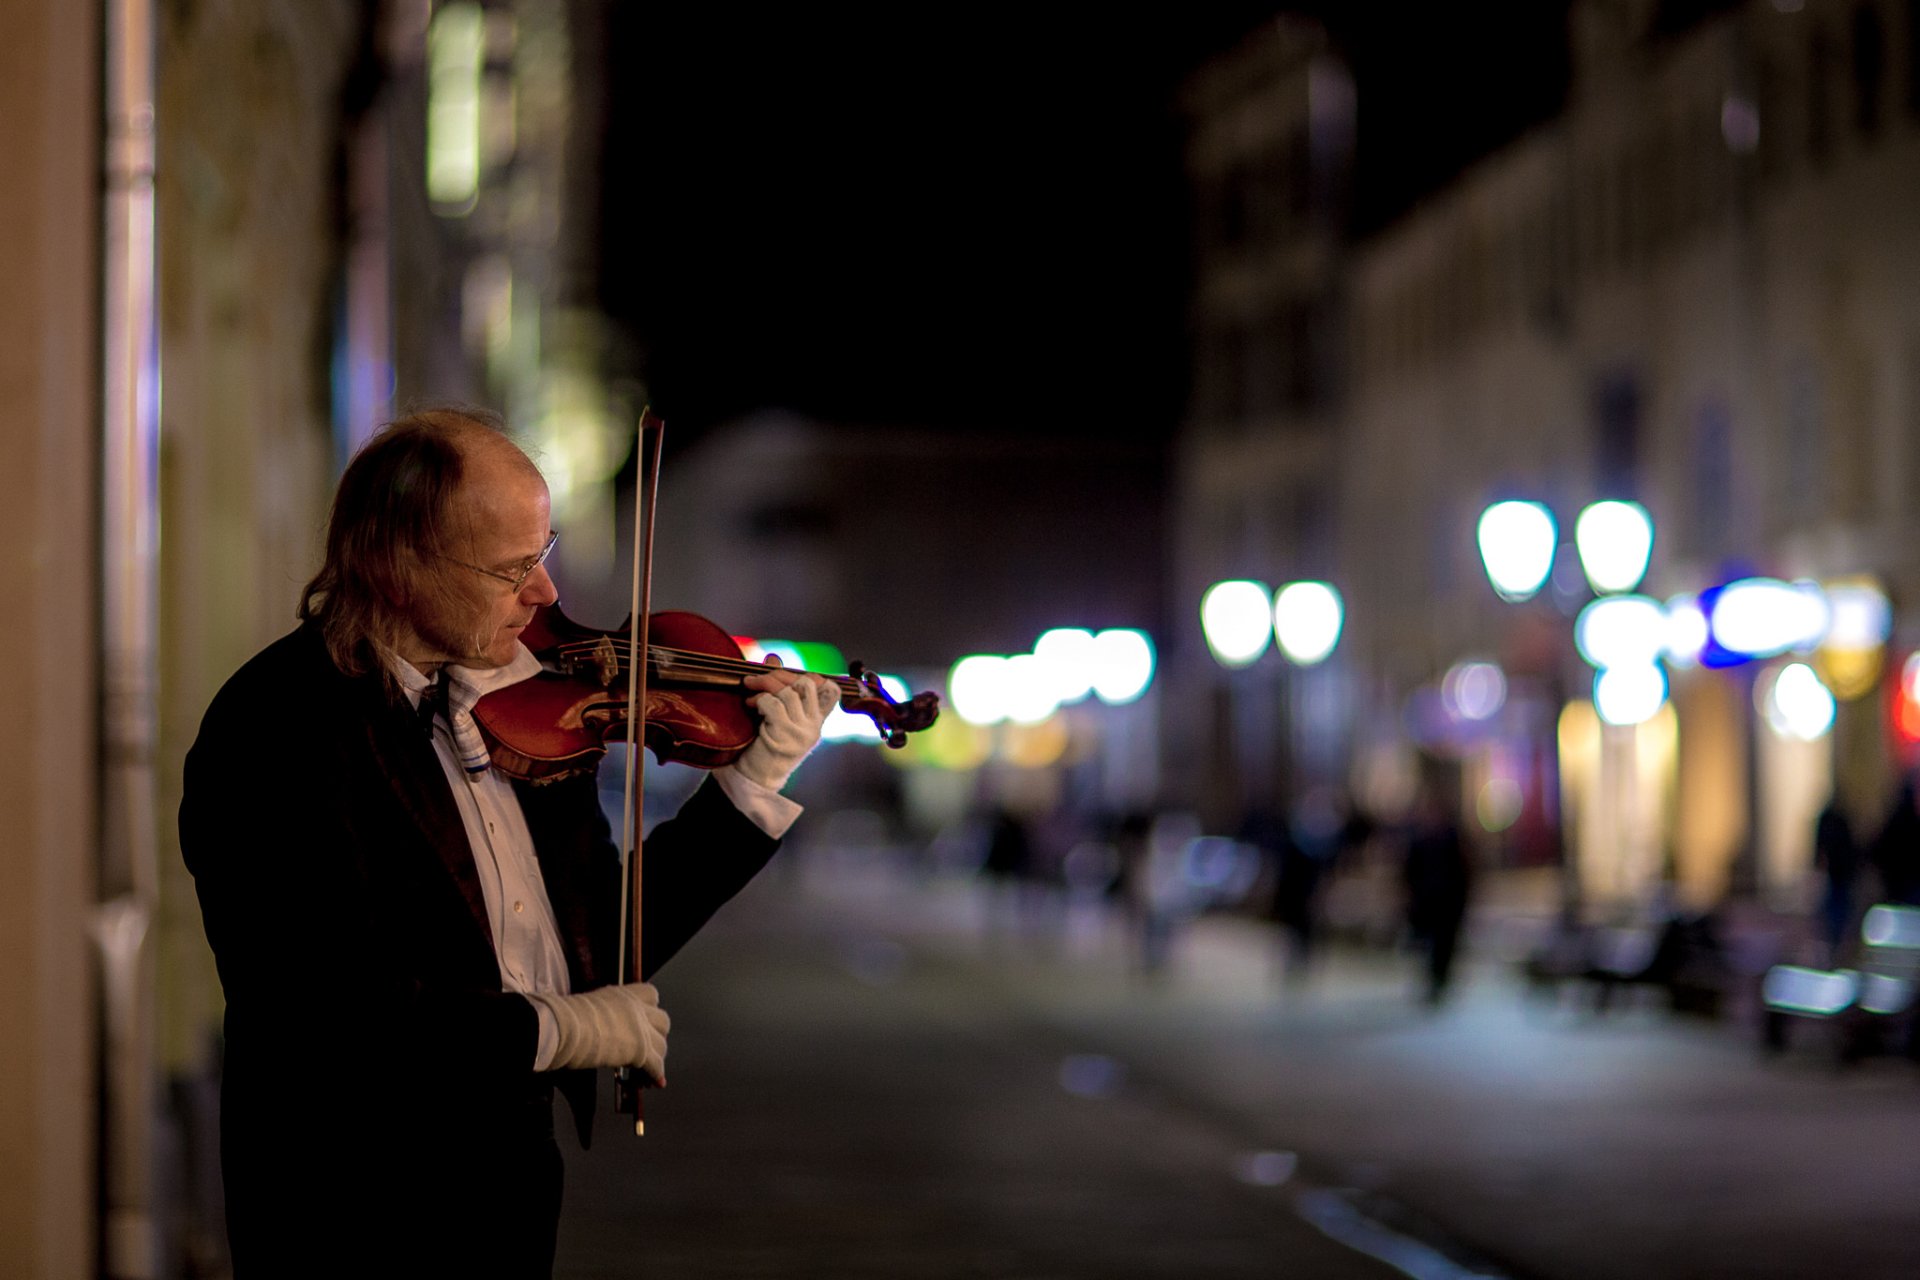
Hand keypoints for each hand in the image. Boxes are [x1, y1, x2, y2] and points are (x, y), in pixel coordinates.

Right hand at [529, 983, 670, 1084]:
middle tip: (645, 1049)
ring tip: (645, 1072)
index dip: (649, 1010)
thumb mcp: (590, 1007)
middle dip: (656, 1036)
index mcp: (625, 995)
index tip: (643, 1022)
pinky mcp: (641, 1050)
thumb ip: (604, 1015)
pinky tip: (654, 1083)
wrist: (564, 1026)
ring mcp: (642, 1029)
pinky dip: (655, 1075)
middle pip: (662, 1022)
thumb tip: (601, 1030)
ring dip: (655, 1058)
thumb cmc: (566, 1018)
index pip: (651, 995)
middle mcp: (638, 1008)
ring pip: (661, 1046)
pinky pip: (656, 1066)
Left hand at [732, 656, 839, 791]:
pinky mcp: (785, 736)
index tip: (789, 678)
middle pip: (807, 683)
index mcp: (816, 721)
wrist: (752, 778)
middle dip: (780, 675)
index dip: (813, 676)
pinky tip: (752, 706)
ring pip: (788, 692)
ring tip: (750, 695)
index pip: (831, 690)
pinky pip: (773, 703)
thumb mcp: (774, 713)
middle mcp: (814, 726)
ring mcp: (801, 732)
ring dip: (763, 687)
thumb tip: (773, 658)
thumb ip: (777, 687)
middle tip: (757, 679)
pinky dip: (759, 700)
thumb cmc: (761, 744)